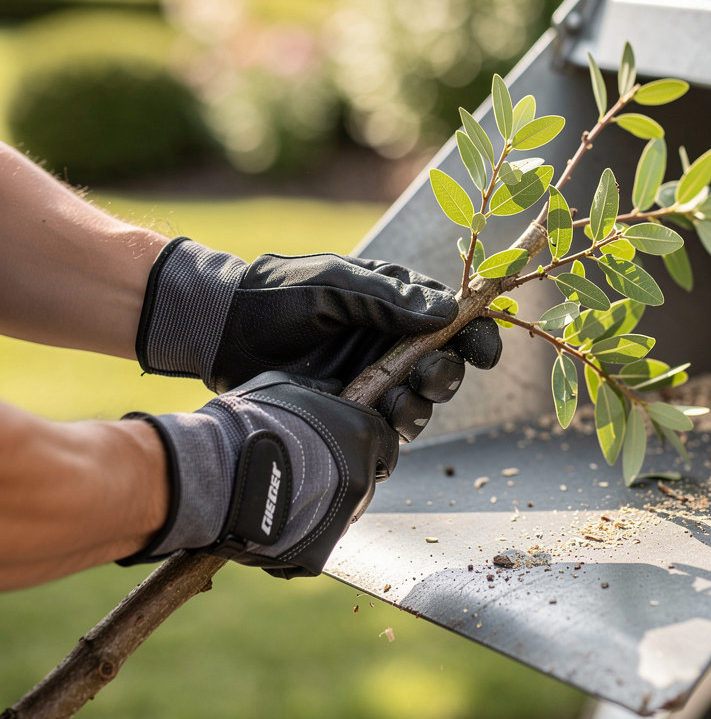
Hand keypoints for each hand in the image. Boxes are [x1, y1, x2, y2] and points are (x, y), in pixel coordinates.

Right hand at [119, 372, 396, 577]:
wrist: (209, 475)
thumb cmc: (245, 421)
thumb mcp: (284, 385)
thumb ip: (318, 390)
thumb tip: (334, 387)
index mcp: (363, 435)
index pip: (385, 443)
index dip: (364, 444)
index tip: (342, 446)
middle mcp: (362, 479)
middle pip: (365, 481)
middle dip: (343, 475)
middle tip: (305, 470)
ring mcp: (341, 520)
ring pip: (341, 513)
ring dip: (322, 505)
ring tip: (283, 494)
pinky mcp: (318, 554)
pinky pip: (316, 543)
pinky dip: (300, 534)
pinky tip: (272, 519)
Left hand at [136, 238, 501, 440]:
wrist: (222, 330)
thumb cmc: (277, 294)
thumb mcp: (333, 284)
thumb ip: (388, 298)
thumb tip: (447, 310)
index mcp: (396, 308)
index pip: (454, 322)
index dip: (475, 336)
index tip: (481, 349)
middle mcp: (391, 346)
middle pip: (444, 369)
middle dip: (444, 376)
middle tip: (426, 376)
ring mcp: (371, 381)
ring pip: (419, 405)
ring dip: (418, 406)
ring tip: (395, 401)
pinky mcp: (350, 412)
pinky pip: (385, 431)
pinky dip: (390, 434)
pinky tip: (378, 426)